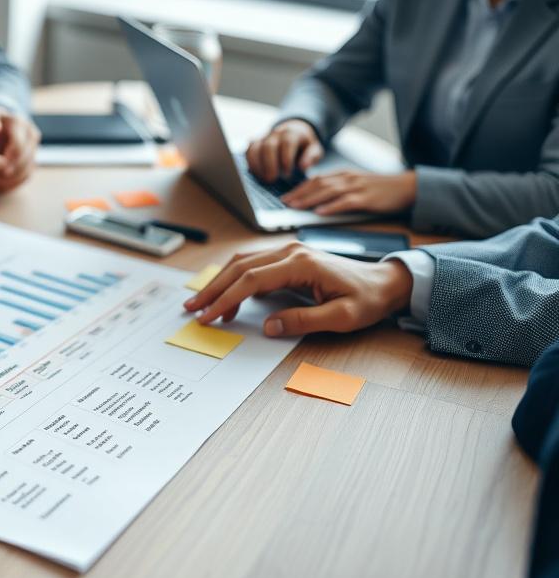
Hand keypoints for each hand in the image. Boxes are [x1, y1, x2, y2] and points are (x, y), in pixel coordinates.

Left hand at [0, 106, 39, 191]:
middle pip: (24, 160)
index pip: (18, 145)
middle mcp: (30, 134)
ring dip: (8, 180)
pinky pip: (25, 177)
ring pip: (26, 171)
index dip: (6, 159)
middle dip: (7, 171)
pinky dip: (11, 184)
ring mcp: (33, 149)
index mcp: (17, 122)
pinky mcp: (32, 161)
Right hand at [183, 243, 412, 336]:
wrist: (385, 282)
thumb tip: (268, 326)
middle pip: (239, 268)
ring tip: (202, 303)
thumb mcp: (342, 318)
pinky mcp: (288, 257)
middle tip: (192, 308)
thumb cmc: (367, 299)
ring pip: (242, 263)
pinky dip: (233, 278)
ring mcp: (288, 251)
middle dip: (212, 289)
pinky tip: (226, 295)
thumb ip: (304, 321)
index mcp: (301, 264)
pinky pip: (253, 264)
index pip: (251, 281)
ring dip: (219, 282)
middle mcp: (291, 252)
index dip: (226, 299)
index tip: (208, 317)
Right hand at [246, 119, 323, 182]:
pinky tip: (256, 174)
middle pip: (269, 145)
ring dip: (257, 164)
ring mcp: (264, 137)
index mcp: (292, 132)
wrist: (294, 132)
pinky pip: (249, 150)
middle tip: (271, 180)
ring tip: (263, 178)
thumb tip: (303, 166)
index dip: (286, 158)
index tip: (287, 173)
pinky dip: (250, 162)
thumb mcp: (315, 149)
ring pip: (255, 147)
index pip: (287, 143)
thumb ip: (311, 156)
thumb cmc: (304, 146)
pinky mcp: (255, 143)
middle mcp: (276, 133)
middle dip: (269, 164)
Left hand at [281, 170, 416, 214]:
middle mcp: (348, 178)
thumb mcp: (357, 186)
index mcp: (344, 175)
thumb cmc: (381, 190)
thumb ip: (339, 191)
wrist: (408, 187)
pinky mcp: (367, 198)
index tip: (285, 196)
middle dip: (299, 194)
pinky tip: (320, 212)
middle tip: (284, 203)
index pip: (316, 179)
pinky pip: (345, 202)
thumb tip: (317, 203)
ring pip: (328, 192)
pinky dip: (331, 207)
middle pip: (318, 184)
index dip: (299, 188)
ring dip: (309, 200)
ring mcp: (357, 187)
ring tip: (295, 207)